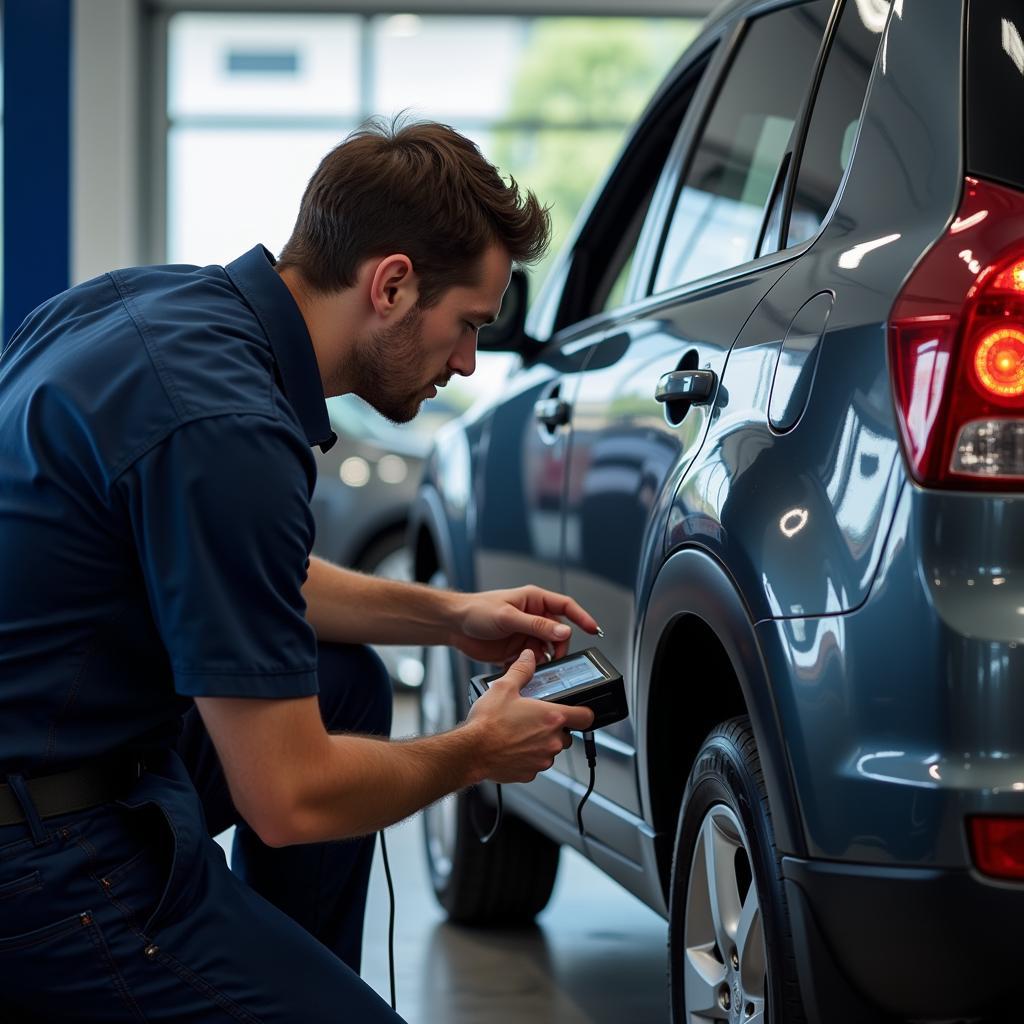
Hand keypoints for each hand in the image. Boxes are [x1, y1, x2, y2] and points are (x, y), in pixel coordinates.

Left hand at [451, 584, 599, 664]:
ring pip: (548, 649)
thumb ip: (537, 625)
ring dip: (547, 659)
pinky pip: (534, 661)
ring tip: (539, 667)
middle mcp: (533, 617)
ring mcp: (526, 634)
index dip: (581, 617)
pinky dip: (533, 668)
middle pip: (559, 632)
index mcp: (534, 600)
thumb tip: (563, 630)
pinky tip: (526, 671)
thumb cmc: (477, 611)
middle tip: (556, 657)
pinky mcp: (517, 650)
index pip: (566, 606)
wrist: (453, 625)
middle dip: (560, 646)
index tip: (593, 630)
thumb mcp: (508, 617)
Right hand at [465, 650, 594, 782]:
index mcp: (552, 717)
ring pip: (550, 749)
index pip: (586, 717)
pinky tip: (512, 746)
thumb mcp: (504, 687)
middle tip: (534, 718)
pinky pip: (536, 763)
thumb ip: (522, 670)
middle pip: (566, 734)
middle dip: (554, 727)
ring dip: (541, 742)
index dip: (583, 712)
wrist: (470, 751)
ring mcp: (542, 759)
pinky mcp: (530, 773)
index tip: (578, 711)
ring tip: (519, 732)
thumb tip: (529, 657)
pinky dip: (528, 756)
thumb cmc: (487, 723)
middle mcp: (552, 740)